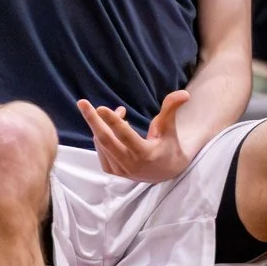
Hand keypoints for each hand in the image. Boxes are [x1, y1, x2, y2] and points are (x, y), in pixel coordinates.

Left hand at [78, 90, 193, 182]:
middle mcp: (130, 164)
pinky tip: (110, 127)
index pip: (125, 135)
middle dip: (93, 120)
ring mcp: (119, 170)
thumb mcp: (170, 128)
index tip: (100, 108)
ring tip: (118, 112)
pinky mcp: (112, 171)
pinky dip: (102, 136)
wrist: (166, 172)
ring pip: (102, 143)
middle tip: (82, 103)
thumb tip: (184, 93)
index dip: (113, 121)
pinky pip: (101, 150)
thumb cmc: (168, 146)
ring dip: (103, 124)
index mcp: (145, 154)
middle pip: (105, 140)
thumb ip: (172, 109)